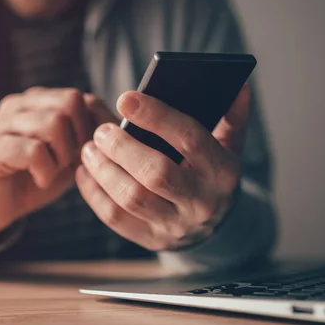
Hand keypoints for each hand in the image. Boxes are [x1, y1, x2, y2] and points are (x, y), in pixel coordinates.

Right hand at [0, 87, 115, 236]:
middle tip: (68, 163)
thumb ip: (88, 137)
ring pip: (54, 122)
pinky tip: (39, 180)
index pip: (81, 98)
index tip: (86, 154)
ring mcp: (1, 123)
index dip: (94, 129)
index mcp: (38, 101)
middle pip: (70, 102)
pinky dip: (45, 171)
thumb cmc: (34, 178)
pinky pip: (34, 150)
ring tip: (52, 171)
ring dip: (63, 156)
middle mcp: (18, 104)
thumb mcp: (69, 156)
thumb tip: (116, 126)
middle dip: (79, 139)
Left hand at [76, 84, 250, 250]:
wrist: (213, 226)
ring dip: (103, 170)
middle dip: (122, 148)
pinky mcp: (152, 239)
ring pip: (132, 198)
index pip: (189, 138)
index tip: (125, 98)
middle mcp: (201, 201)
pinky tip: (85, 172)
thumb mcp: (229, 146)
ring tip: (89, 148)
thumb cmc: (212, 173)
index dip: (156, 116)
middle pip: (156, 173)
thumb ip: (233, 116)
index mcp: (222, 171)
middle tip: (102, 131)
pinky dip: (94, 193)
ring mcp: (176, 224)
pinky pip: (116, 218)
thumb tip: (239, 84)